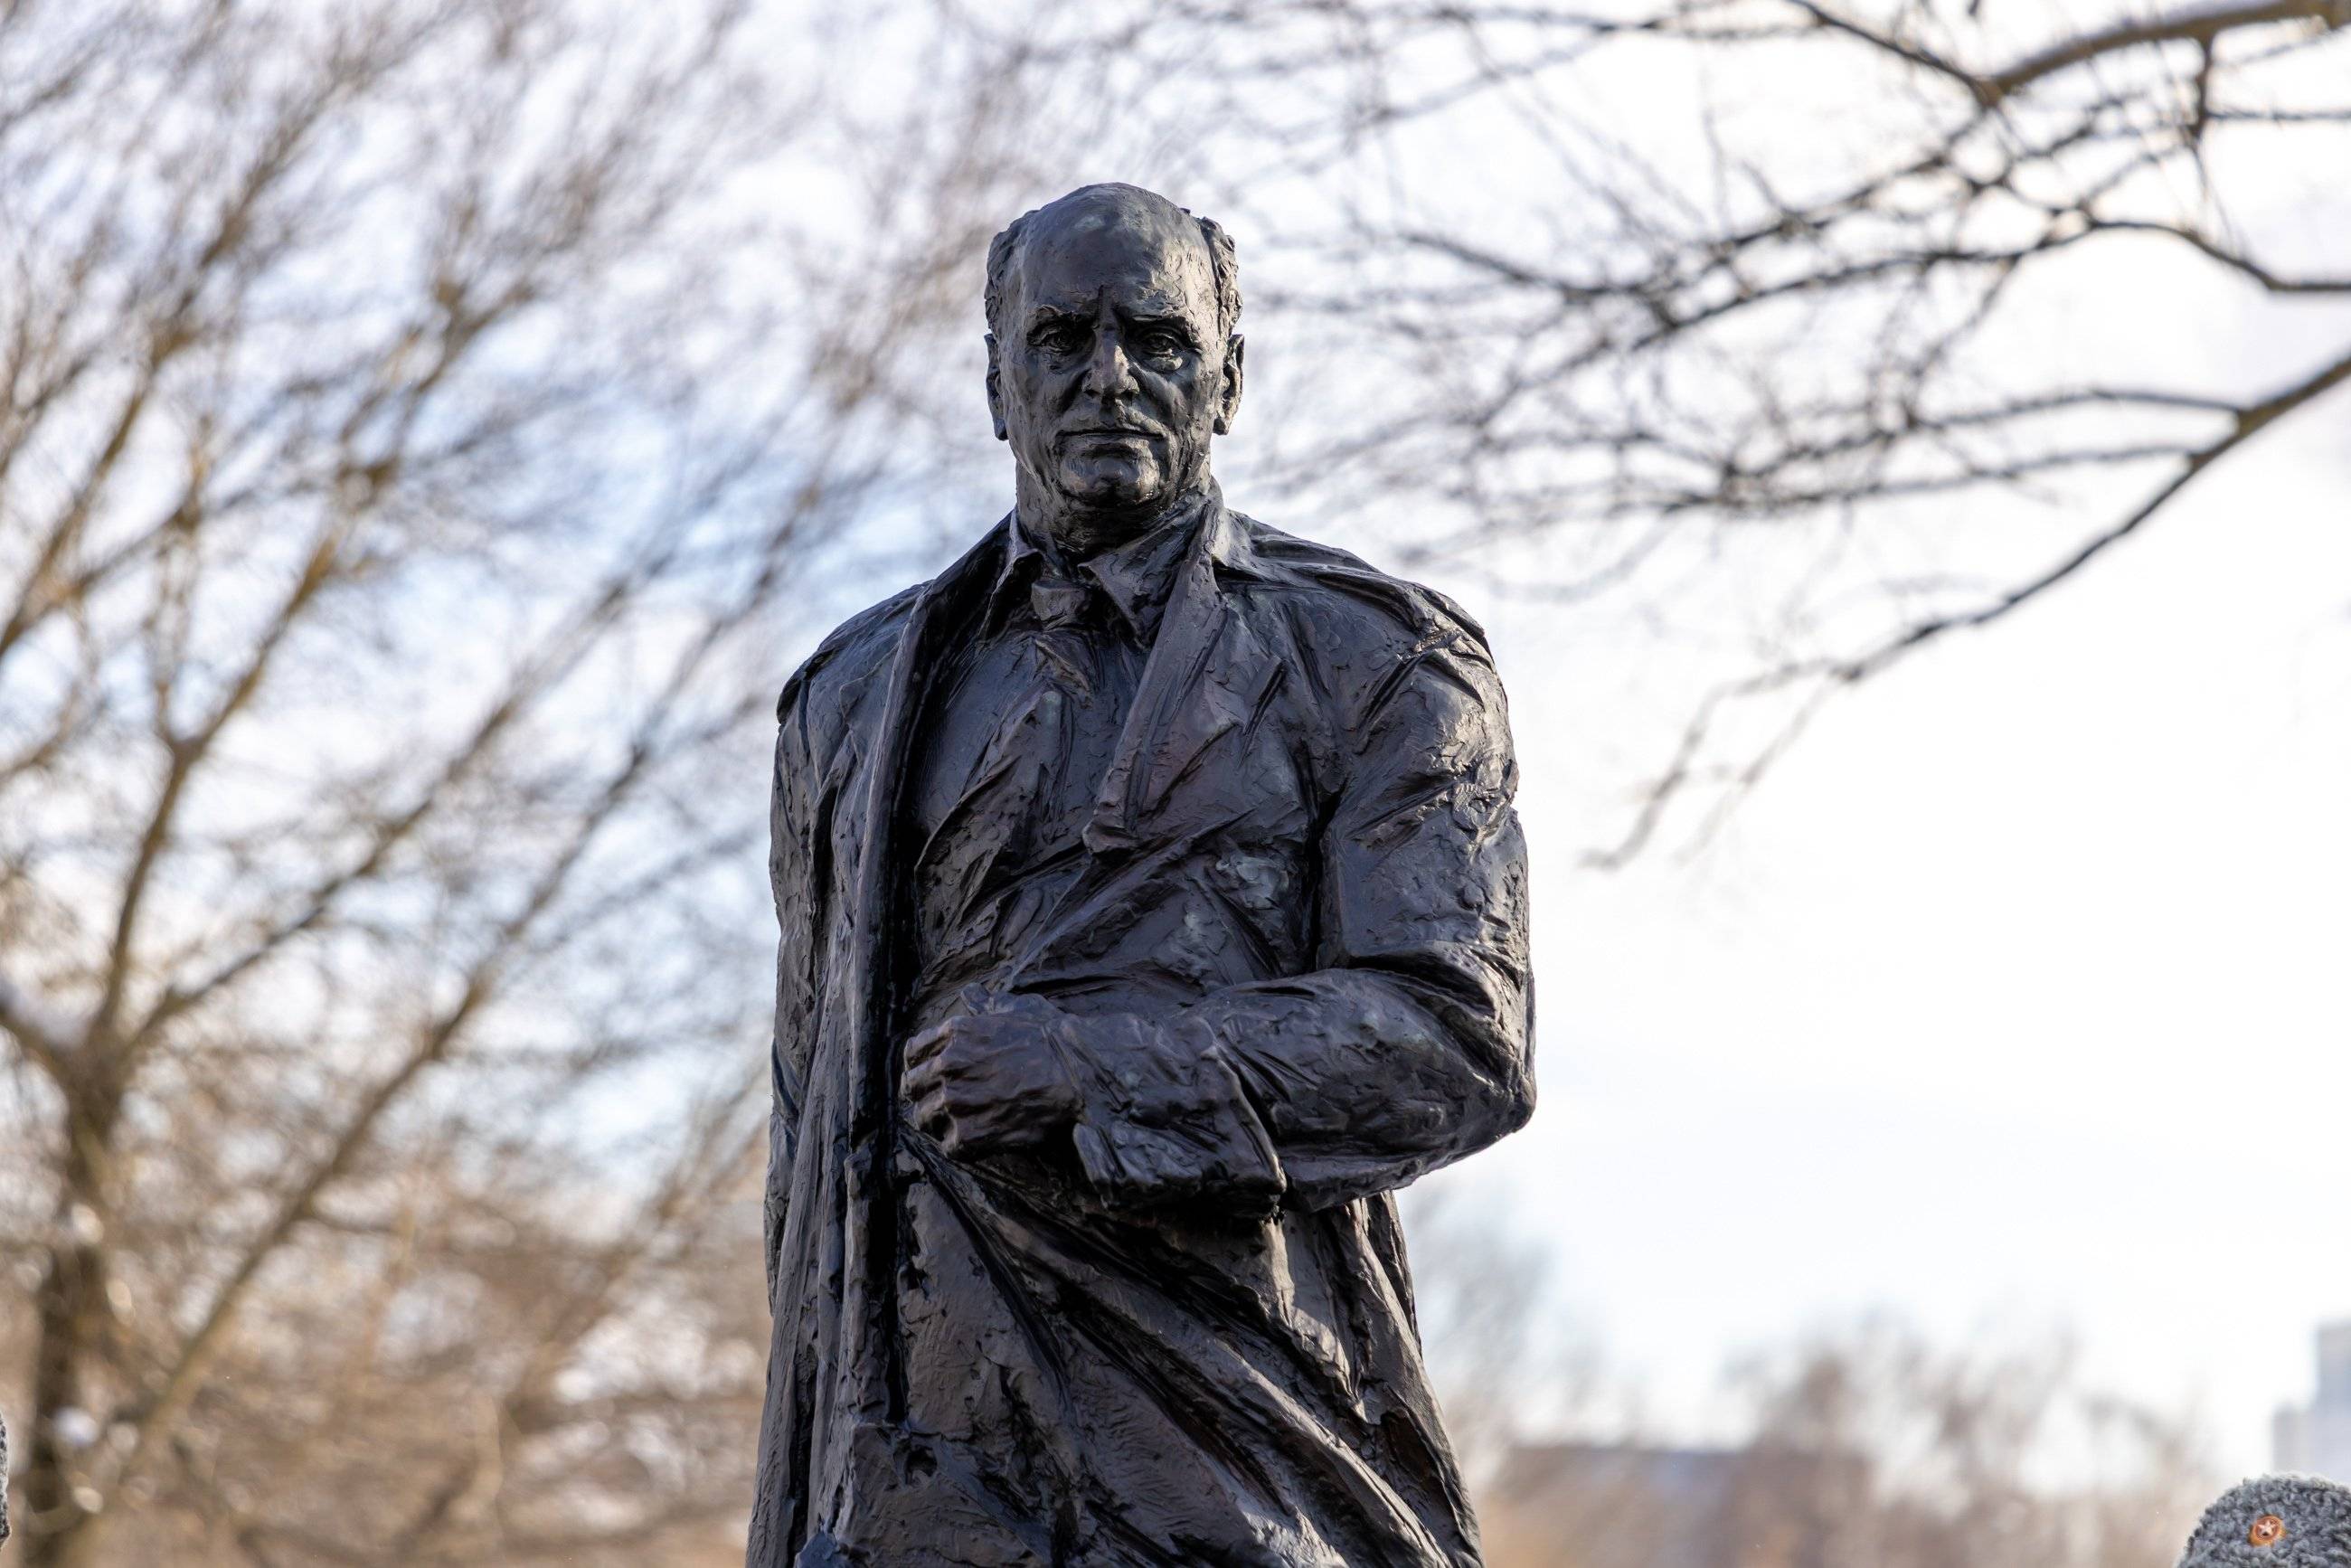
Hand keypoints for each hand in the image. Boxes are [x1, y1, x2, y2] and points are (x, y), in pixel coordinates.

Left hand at [902, 1010, 1082, 1158]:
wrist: (1075, 1075)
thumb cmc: (1050, 1039)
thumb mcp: (1015, 1008)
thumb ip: (986, 1004)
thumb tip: (971, 993)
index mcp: (954, 1033)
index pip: (913, 1053)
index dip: (917, 1066)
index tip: (926, 1076)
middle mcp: (947, 1065)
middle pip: (911, 1086)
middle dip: (921, 1095)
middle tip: (936, 1104)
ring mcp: (955, 1101)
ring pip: (923, 1118)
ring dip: (936, 1123)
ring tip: (954, 1126)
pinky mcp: (968, 1134)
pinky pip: (947, 1146)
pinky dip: (958, 1146)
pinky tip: (974, 1141)